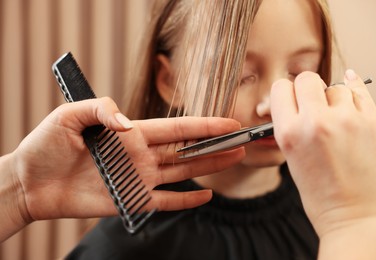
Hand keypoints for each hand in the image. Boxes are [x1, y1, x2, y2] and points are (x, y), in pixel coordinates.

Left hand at [5, 97, 243, 231]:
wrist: (30, 181)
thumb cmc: (47, 144)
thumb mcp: (70, 115)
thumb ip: (102, 111)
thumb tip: (131, 126)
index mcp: (132, 134)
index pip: (177, 129)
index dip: (204, 125)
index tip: (228, 122)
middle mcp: (141, 156)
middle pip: (187, 150)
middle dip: (215, 145)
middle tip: (241, 141)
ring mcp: (138, 179)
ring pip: (182, 172)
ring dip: (209, 167)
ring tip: (234, 159)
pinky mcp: (130, 201)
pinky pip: (164, 201)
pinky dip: (185, 200)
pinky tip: (204, 195)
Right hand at [270, 71, 375, 240]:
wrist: (357, 218)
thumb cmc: (322, 196)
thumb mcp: (291, 159)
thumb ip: (290, 127)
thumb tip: (293, 102)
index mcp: (290, 133)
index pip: (281, 88)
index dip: (284, 93)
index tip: (290, 99)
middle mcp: (316, 122)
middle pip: (307, 79)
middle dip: (306, 88)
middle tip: (311, 102)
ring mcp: (348, 120)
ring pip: (335, 86)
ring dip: (333, 98)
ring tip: (335, 117)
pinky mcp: (373, 122)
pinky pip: (360, 91)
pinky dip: (353, 94)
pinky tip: (348, 98)